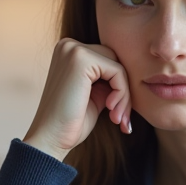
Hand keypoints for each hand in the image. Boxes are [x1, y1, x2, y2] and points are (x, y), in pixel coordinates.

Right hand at [23, 38, 131, 160]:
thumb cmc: (71, 122)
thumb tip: (135, 73)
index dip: (118, 88)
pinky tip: (111, 110)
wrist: (50, 139)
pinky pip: (117, 72)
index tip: (119, 115)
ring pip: (118, 67)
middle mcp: (69, 45)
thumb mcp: (94, 95)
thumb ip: (108, 79)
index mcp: (69, 52)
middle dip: (123, 91)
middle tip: (120, 118)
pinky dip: (122, 94)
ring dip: (124, 95)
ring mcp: (73, 50)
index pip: (108, 61)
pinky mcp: (81, 59)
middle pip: (115, 61)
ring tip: (117, 118)